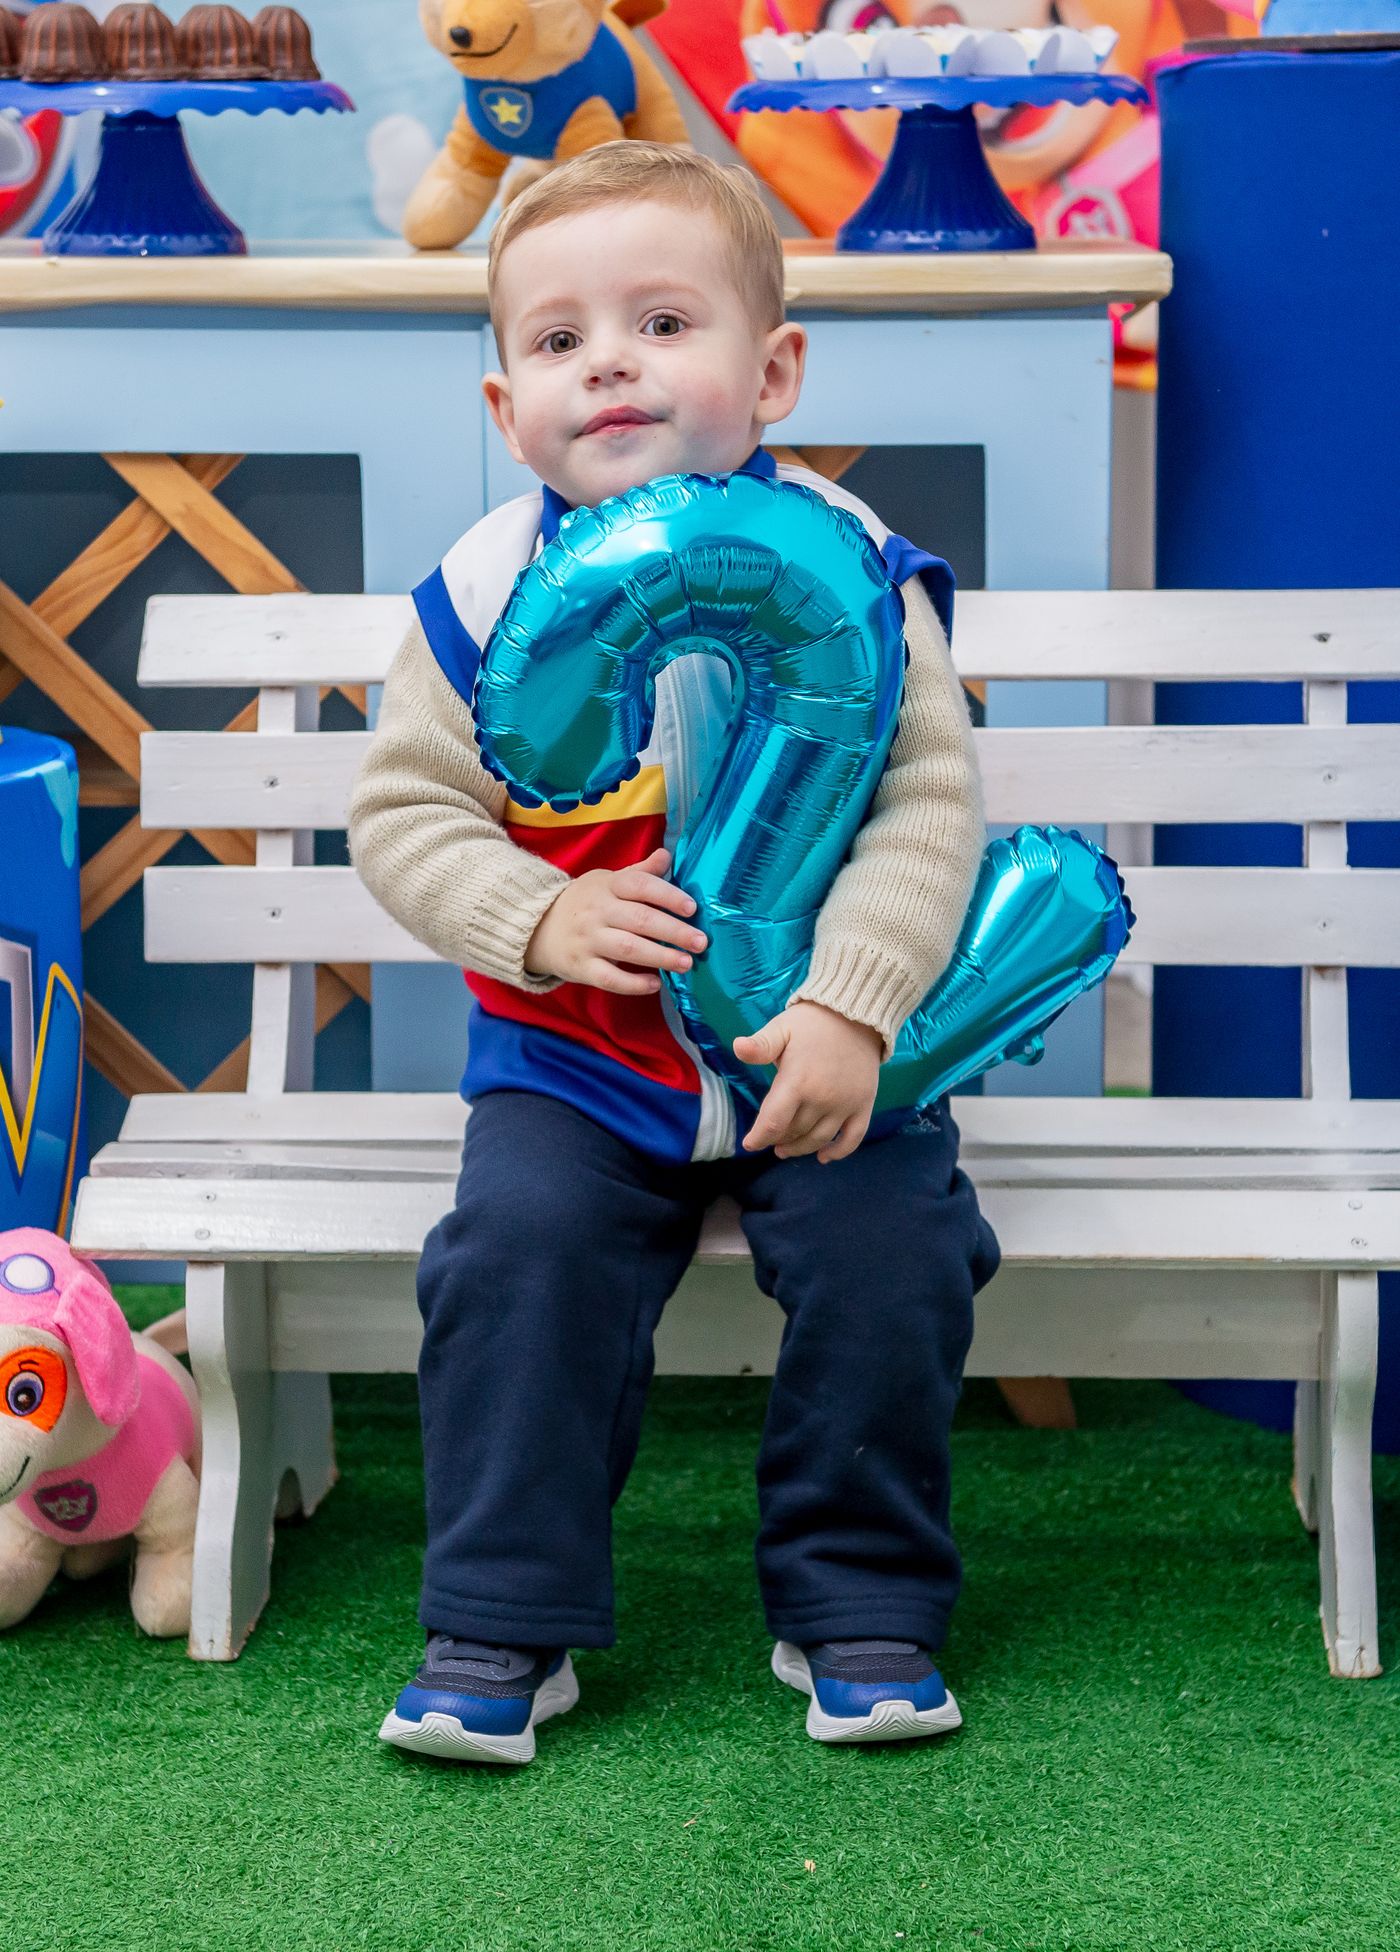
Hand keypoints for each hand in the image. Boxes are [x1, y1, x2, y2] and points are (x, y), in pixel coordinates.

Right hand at [525, 846, 707, 996]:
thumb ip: (639, 873)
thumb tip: (667, 855)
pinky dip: (633, 984)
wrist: (537, 928)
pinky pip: (610, 978)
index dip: (668, 896)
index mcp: (607, 886)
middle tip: (701, 942)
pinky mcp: (581, 967)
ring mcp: (588, 940)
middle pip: (640, 920)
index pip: (640, 886)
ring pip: (628, 949)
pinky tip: (655, 984)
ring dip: (660, 957)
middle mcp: (597, 911)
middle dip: (674, 931)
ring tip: (687, 963)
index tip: (691, 908)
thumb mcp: (607, 880)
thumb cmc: (584, 903)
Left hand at [735, 1002, 881, 1163]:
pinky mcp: (864, 1105)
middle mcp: (822, 1099)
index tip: (749, 1144)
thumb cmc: (812, 1022)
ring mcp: (845, 1104)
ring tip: (786, 1149)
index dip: (759, 1138)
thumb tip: (737, 1047)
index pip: (773, 1122)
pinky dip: (839, 1152)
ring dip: (800, 1148)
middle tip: (769, 1140)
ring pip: (819, 1139)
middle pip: (794, 1132)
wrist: (857, 1015)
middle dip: (777, 1140)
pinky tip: (823, 1157)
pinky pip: (852, 1138)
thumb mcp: (782, 1028)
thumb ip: (761, 1044)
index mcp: (798, 1081)